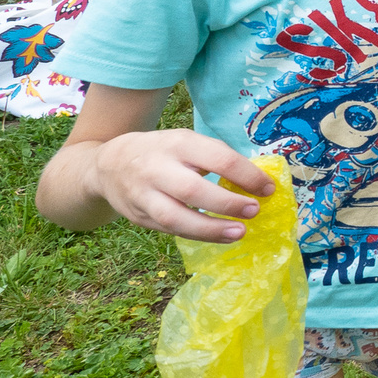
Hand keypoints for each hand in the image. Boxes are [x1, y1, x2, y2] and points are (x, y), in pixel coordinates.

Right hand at [91, 131, 273, 242]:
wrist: (109, 164)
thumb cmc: (163, 152)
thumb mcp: (187, 142)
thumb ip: (216, 158)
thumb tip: (256, 181)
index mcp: (178, 144)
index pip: (218, 159)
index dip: (247, 175)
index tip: (268, 189)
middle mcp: (157, 169)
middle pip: (193, 190)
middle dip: (227, 204)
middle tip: (254, 211)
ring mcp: (144, 195)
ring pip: (176, 218)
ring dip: (211, 229)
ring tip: (239, 233)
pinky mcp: (139, 217)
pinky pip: (170, 230)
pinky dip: (197, 234)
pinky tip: (219, 236)